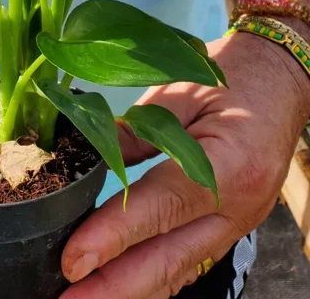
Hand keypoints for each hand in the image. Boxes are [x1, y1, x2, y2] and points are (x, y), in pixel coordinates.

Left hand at [60, 32, 309, 297]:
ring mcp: (238, 223)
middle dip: (114, 288)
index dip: (113, 237)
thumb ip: (134, 134)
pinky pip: (188, 263)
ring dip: (129, 292)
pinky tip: (120, 287)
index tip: (72, 260)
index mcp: (228, 164)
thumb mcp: (178, 94)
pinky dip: (152, 280)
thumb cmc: (232, 76)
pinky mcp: (231, 227)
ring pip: (179, 272)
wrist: (280, 79)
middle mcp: (238, 206)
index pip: (161, 209)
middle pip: (170, 260)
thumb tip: (88, 164)